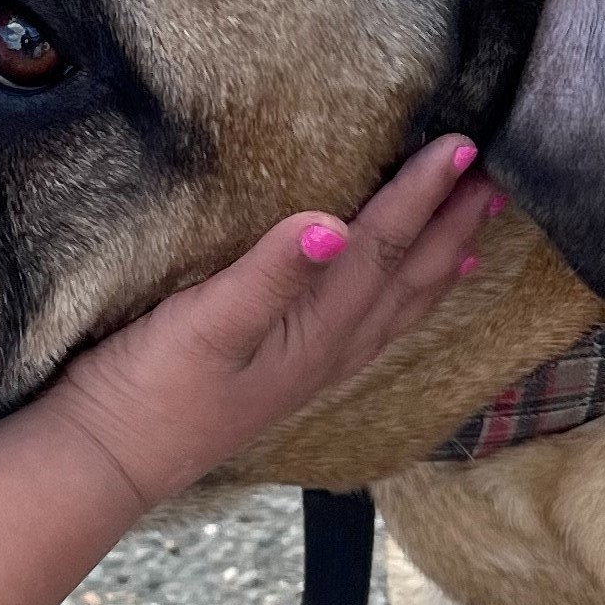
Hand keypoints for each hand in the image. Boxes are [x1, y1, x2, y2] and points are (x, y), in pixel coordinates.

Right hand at [47, 137, 493, 511]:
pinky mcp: (285, 378)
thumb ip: (268, 275)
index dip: (422, 195)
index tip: (461, 144)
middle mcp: (327, 350)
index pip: (381, 247)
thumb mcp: (202, 324)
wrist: (106, 460)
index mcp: (313, 328)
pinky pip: (369, 333)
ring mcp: (310, 369)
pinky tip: (395, 300)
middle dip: (452, 225)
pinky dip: (399, 306)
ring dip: (439, 265)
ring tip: (474, 234)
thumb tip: (331, 225)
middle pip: (407, 277)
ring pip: (396, 309)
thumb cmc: (146, 388)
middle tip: (498, 178)